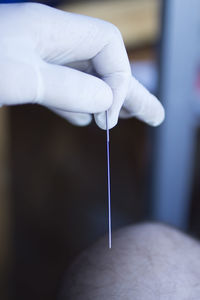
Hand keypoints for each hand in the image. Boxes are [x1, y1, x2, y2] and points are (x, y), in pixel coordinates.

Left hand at [0, 3, 163, 128]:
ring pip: (84, 79)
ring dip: (106, 100)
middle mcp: (49, 42)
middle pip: (103, 64)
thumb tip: (104, 100)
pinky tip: (85, 117)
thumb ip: (67, 86)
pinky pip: (61, 90)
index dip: (119, 78)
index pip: (108, 46)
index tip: (110, 116)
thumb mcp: (19, 76)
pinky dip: (76, 104)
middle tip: (153, 116)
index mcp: (51, 29)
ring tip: (127, 119)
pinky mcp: (25, 78)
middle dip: (129, 92)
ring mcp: (37, 60)